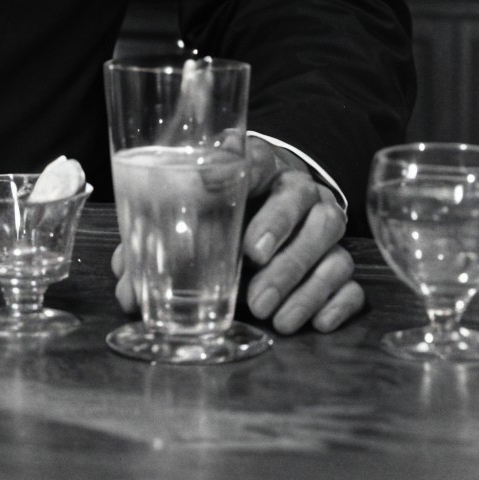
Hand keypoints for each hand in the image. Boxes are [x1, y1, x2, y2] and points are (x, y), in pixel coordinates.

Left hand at [111, 140, 363, 334]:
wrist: (273, 201)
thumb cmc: (221, 206)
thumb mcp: (192, 212)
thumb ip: (159, 243)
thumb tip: (127, 293)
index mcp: (256, 166)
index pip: (256, 156)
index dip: (242, 169)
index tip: (214, 189)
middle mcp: (297, 189)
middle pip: (301, 201)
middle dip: (277, 233)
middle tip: (251, 262)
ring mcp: (324, 223)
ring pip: (331, 243)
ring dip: (300, 279)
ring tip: (269, 313)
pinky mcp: (340, 258)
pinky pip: (352, 281)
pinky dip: (335, 302)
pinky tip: (313, 323)